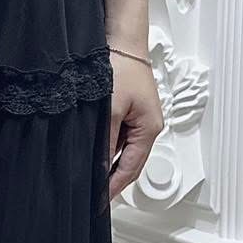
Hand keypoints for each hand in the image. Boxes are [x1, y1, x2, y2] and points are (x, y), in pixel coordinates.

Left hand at [107, 51, 162, 203]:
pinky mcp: (131, 111)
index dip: (114, 187)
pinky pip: (120, 137)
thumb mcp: (110, 109)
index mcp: (150, 129)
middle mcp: (149, 126)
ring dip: (109, 163)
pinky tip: (95, 152)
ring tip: (91, 177)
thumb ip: (105, 141)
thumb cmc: (122, 67)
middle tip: (95, 196)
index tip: (101, 202)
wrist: (122, 41)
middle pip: (130, 162)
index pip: (131, 168)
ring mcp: (140, 119)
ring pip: (123, 150)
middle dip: (113, 179)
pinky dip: (108, 147)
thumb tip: (100, 166)